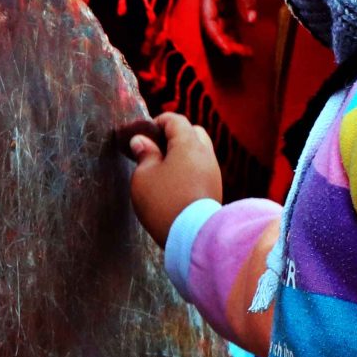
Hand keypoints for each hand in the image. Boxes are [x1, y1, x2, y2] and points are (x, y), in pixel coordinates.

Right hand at [124, 113, 222, 246]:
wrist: (192, 236)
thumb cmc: (164, 202)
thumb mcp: (143, 176)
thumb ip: (144, 155)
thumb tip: (141, 141)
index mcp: (188, 144)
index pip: (175, 120)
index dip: (157, 122)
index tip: (143, 134)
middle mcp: (205, 154)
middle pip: (193, 132)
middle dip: (174, 136)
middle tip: (155, 150)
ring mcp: (213, 172)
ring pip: (199, 152)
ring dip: (183, 154)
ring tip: (163, 170)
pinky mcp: (215, 189)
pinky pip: (202, 170)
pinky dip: (189, 170)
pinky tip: (175, 185)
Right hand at [199, 0, 275, 57]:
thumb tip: (248, 21)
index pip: (209, 20)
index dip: (219, 38)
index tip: (234, 51)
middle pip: (217, 22)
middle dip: (230, 39)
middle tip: (248, 53)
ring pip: (227, 16)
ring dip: (237, 29)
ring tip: (250, 43)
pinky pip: (238, 3)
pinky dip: (245, 12)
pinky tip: (256, 15)